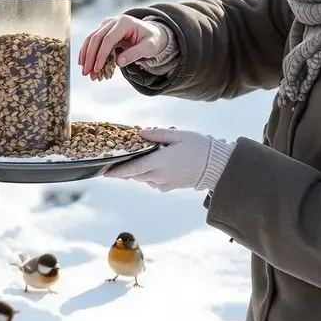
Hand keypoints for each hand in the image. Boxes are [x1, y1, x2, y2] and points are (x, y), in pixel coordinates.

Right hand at [78, 15, 169, 78]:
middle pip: (96, 38)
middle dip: (90, 57)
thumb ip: (135, 54)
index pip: (108, 39)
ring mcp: (107, 25)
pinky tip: (85, 64)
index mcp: (125, 22)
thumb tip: (119, 62)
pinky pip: (92, 41)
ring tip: (86, 72)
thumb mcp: (149, 47)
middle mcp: (113, 21)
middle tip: (87, 73)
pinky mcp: (104, 31)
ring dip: (86, 56)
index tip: (97, 69)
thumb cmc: (152, 40)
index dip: (101, 55)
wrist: (152, 34)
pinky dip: (88, 53)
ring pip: (91, 39)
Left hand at [103, 128, 234, 192]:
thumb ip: (157, 134)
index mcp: (159, 162)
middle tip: (118, 159)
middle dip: (125, 169)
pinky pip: (153, 181)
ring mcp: (164, 183)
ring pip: (143, 178)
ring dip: (139, 170)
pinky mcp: (169, 187)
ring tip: (141, 157)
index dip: (117, 172)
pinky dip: (149, 173)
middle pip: (135, 175)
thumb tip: (139, 132)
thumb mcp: (178, 135)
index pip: (132, 169)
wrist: (216, 166)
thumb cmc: (198, 147)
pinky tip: (156, 163)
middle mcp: (159, 176)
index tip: (105, 173)